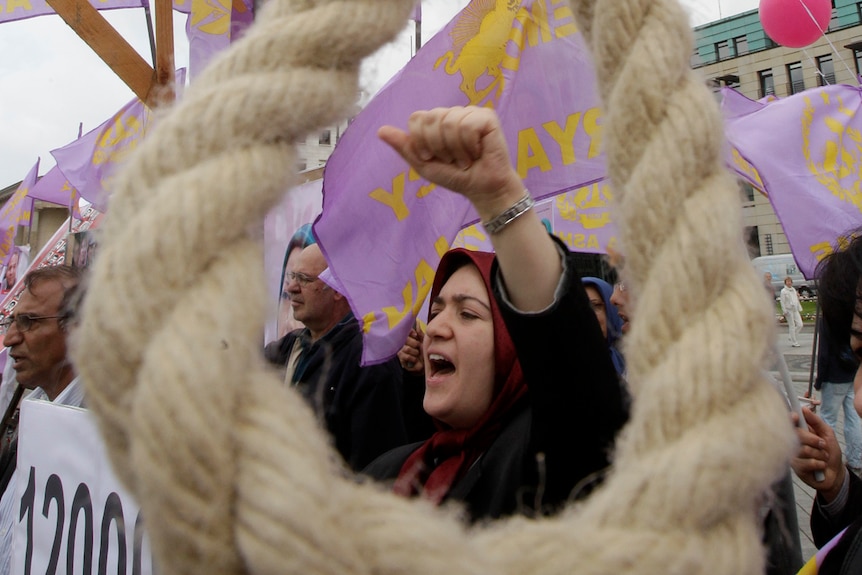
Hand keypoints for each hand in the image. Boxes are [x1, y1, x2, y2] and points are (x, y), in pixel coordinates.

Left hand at [378, 106, 524, 220]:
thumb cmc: (456, 177)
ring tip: (465, 159)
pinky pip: (467, 126)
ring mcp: (470, 113)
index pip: (417, 118)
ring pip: (449, 122)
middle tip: (451, 159)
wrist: (482, 189)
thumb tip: (380, 131)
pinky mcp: (487, 117)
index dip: (421, 141)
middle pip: (431, 118)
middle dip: (438, 146)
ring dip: (455, 149)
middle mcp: (452, 113)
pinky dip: (469, 146)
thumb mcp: (424, 165)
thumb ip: (404, 147)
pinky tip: (477, 152)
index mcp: (436, 122)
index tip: (432, 157)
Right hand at [397, 327, 423, 373]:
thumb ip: (419, 332)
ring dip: (415, 352)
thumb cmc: (423, 351)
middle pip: (405, 339)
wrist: (424, 364)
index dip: (410, 332)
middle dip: (414, 343)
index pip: (405, 331)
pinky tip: (415, 359)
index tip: (415, 335)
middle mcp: (402, 343)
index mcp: (407, 337)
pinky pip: (405, 356)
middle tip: (418, 346)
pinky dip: (413, 358)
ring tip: (417, 354)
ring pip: (406, 348)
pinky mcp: (400, 359)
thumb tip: (416, 321)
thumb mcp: (423, 341)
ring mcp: (400, 351)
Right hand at [790, 407, 845, 500]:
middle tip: (823, 445)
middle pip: (797, 435)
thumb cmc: (830, 452)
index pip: (789, 423)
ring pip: (804, 450)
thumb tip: (804, 409)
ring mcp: (794, 455)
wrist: (835, 472)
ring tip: (823, 457)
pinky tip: (820, 465)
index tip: (795, 417)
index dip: (790, 419)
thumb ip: (816, 421)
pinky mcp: (796, 467)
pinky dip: (819, 464)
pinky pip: (807, 462)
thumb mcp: (827, 434)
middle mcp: (794, 442)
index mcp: (800, 432)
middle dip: (814, 440)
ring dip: (820, 454)